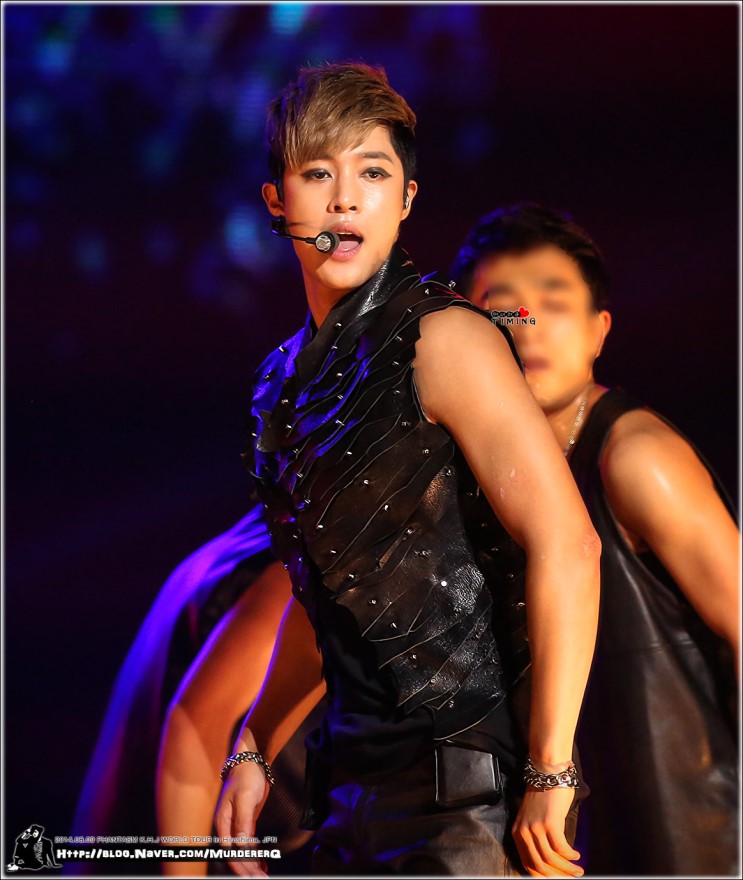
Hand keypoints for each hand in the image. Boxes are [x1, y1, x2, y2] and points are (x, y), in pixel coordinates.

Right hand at [214, 760, 270, 876]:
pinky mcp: (246, 823)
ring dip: (252, 865)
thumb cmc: (246, 776)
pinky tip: (262, 864)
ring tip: (262, 876)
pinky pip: (248, 844)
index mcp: (223, 822)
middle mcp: (228, 827)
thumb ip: (243, 822)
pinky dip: (255, 856)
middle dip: (247, 869)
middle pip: (236, 854)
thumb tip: (241, 845)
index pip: (230, 851)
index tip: (250, 876)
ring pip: (243, 851)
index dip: (240, 865)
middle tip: (260, 879)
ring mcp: (237, 825)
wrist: (251, 762)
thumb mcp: (245, 798)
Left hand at [511, 787, 583, 876]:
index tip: (557, 879)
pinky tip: (577, 855)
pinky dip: (570, 856)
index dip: (543, 877)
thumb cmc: (544, 794)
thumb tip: (551, 861)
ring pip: (551, 861)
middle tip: (571, 879)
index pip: (528, 865)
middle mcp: (523, 833)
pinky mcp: (549, 824)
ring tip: (578, 871)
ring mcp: (535, 828)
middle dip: (557, 876)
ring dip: (568, 869)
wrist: (548, 772)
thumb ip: (536, 837)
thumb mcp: (533, 818)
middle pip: (540, 866)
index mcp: (517, 833)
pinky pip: (562, 849)